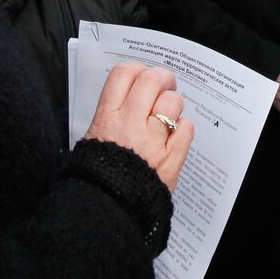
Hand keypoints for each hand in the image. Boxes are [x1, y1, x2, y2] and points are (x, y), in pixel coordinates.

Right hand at [84, 63, 193, 190]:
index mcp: (107, 117)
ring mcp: (153, 140)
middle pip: (152, 80)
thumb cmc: (97, 175)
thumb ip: (111, 115)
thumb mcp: (93, 138)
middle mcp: (130, 123)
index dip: (136, 70)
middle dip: (162, 78)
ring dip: (173, 103)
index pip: (124, 74)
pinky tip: (175, 134)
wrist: (105, 209)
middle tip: (164, 85)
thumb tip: (129, 97)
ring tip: (168, 113)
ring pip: (172, 102)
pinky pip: (186, 128)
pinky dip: (183, 127)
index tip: (141, 76)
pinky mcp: (172, 158)